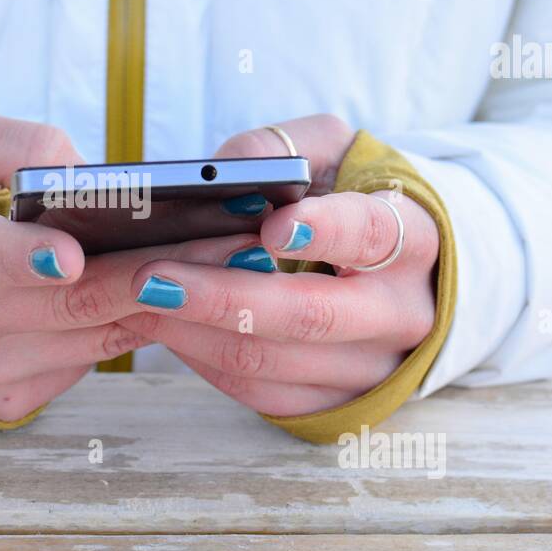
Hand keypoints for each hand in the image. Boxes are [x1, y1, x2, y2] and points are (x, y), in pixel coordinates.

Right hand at [0, 108, 254, 421]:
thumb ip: (9, 143)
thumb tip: (78, 175)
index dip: (24, 256)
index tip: (73, 254)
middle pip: (63, 301)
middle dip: (152, 267)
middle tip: (230, 242)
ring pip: (89, 336)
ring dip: (163, 299)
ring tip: (227, 263)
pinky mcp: (3, 399)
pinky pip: (88, 363)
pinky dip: (132, 327)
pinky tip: (168, 296)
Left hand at [118, 115, 439, 416]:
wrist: (408, 273)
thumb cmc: (357, 198)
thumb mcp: (339, 153)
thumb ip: (288, 146)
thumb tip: (225, 169)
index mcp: (415, 238)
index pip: (374, 235)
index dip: (326, 231)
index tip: (274, 226)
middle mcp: (404, 313)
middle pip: (310, 315)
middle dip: (221, 297)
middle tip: (148, 275)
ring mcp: (372, 368)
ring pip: (272, 360)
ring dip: (192, 330)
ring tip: (136, 296)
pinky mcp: (336, 404)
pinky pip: (259, 391)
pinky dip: (202, 358)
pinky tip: (166, 326)